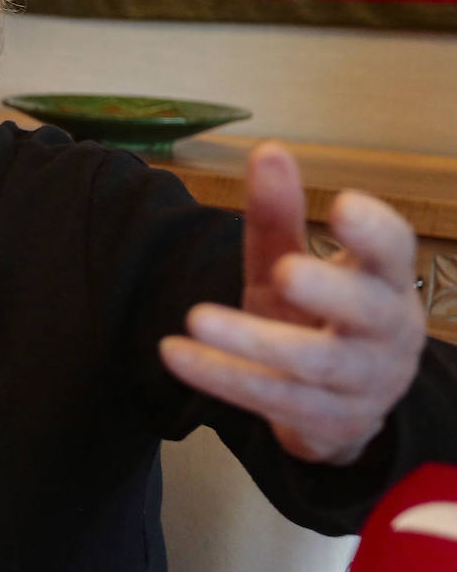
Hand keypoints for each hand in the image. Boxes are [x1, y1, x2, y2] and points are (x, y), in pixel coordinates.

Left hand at [160, 141, 426, 464]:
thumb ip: (279, 214)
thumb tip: (267, 150)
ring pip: (312, 363)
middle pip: (367, 312)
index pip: (394, 251)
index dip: (374, 231)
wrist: (337, 403)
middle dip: (328, 291)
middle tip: (285, 270)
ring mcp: (361, 382)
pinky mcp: (327, 421)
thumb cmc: (314, 313)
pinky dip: (223, 377)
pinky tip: (177, 354)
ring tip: (195, 316)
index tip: (344, 204)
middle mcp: (385, 332)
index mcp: (383, 281)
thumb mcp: (289, 260)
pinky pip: (273, 400)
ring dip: (251, 341)